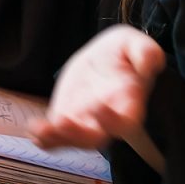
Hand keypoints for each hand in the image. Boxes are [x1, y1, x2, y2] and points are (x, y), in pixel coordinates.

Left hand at [31, 25, 165, 150]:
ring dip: (57, 138)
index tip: (101, 106)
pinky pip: (57, 138)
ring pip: (74, 140)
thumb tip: (152, 61)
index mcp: (128, 103)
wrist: (102, 61)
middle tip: (63, 122)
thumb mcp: (133, 43)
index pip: (126, 120)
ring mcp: (85, 122)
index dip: (116, 119)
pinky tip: (32, 129)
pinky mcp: (67, 121)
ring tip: (40, 129)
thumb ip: (145, 52)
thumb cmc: (122, 53)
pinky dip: (45, 138)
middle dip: (79, 133)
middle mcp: (107, 119)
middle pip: (97, 137)